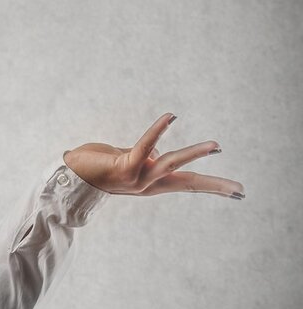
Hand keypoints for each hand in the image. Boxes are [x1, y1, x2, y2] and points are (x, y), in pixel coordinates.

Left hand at [62, 113, 244, 198]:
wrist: (66, 176)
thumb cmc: (97, 166)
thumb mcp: (128, 162)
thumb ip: (146, 158)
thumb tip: (159, 153)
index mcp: (151, 184)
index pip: (187, 185)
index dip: (212, 186)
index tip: (238, 191)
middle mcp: (147, 186)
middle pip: (188, 184)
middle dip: (215, 186)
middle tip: (241, 189)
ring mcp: (136, 179)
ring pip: (171, 163)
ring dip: (194, 153)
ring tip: (217, 145)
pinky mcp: (123, 167)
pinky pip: (145, 145)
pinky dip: (158, 130)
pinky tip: (171, 117)